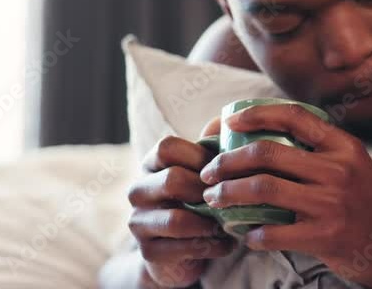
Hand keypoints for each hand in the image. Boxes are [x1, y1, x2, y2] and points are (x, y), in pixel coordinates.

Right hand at [127, 125, 236, 287]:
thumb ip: (215, 146)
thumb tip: (228, 119)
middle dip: (207, 190)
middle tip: (230, 199)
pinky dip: (212, 246)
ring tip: (232, 225)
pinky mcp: (148, 251)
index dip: (199, 155)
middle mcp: (139, 190)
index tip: (223, 169)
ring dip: (211, 223)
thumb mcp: (207, 172)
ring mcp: (139, 222)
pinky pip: (182, 248)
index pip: (167, 147)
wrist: (182, 250)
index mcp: (152, 164)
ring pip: (176, 219)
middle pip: (172, 179)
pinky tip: (227, 244)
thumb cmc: (200, 200)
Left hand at [198, 104, 371, 286]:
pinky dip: (252, 234)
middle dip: (227, 161)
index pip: (294, 116)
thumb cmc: (367, 200)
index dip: (256, 114)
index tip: (229, 122)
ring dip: (229, 194)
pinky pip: (274, 233)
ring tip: (215, 199)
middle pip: (268, 153)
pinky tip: (246, 234)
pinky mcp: (326, 236)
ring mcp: (332, 203)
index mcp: (343, 145)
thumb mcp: (352, 163)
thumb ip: (318, 149)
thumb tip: (263, 135)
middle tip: (209, 172)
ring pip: (264, 190)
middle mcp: (338, 169)